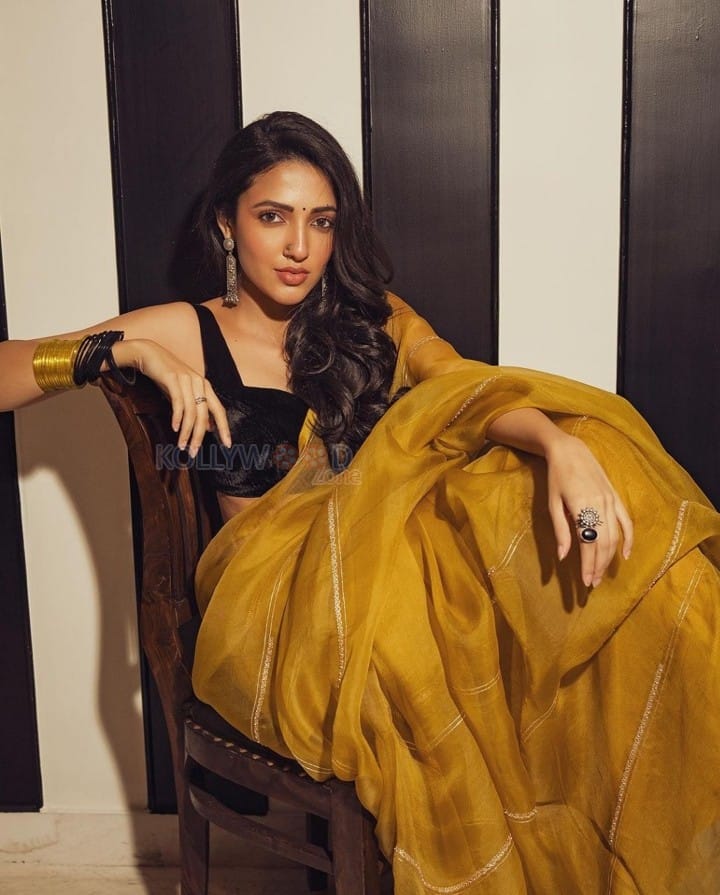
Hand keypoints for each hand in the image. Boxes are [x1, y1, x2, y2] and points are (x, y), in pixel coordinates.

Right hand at [116, 339, 230, 456]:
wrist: (149, 354)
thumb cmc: (167, 376)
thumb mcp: (184, 393)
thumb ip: (196, 409)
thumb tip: (207, 428)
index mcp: (205, 387)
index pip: (219, 410)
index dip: (224, 428)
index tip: (227, 444)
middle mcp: (199, 383)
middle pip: (205, 414)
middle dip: (199, 436)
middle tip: (194, 452)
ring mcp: (187, 380)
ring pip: (191, 411)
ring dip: (186, 431)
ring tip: (182, 445)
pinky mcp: (173, 379)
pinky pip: (178, 402)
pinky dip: (177, 417)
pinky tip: (175, 428)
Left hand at [544, 431, 633, 587]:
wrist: (569, 450)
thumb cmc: (556, 477)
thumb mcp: (552, 503)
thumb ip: (560, 530)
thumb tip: (563, 557)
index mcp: (582, 507)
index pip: (588, 544)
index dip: (588, 565)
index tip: (585, 582)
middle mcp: (600, 505)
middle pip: (603, 543)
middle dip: (598, 566)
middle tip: (591, 583)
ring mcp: (610, 501)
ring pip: (614, 536)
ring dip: (609, 558)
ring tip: (601, 574)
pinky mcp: (615, 497)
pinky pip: (626, 521)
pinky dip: (628, 539)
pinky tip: (625, 555)